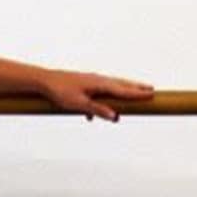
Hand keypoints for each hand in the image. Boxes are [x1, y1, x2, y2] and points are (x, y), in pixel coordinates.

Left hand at [38, 69, 154, 121]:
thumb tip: (116, 117)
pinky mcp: (86, 83)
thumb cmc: (61, 92)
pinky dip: (109, 96)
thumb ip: (98, 110)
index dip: (138, 94)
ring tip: (136, 92)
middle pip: (122, 85)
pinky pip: (102, 90)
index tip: (152, 95)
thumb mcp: (80, 104)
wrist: (45, 81)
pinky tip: (102, 110)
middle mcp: (99, 80)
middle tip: (152, 90)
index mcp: (100, 84)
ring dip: (125, 90)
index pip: (123, 91)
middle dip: (136, 88)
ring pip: (113, 86)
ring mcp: (93, 81)